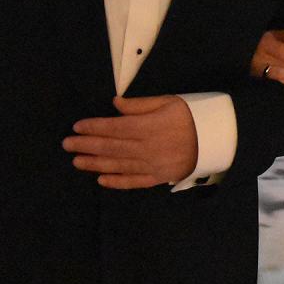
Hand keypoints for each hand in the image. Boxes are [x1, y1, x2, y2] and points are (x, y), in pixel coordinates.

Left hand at [64, 94, 198, 188]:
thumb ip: (140, 105)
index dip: (93, 127)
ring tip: (77, 161)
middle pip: (111, 147)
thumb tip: (115, 104)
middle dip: (87, 145)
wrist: (216, 139)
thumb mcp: (169, 101)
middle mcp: (147, 148)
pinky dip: (117, 182)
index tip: (77, 127)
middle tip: (67, 145)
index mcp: (148, 127)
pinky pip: (134, 182)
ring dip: (95, 164)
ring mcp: (152, 165)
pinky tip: (101, 180)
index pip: (114, 127)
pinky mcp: (158, 177)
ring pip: (118, 165)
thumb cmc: (191, 116)